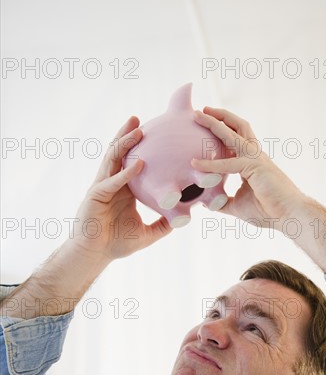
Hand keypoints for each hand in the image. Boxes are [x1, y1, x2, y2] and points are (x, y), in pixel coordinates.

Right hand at [73, 116, 171, 260]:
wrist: (95, 255)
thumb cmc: (116, 244)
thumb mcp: (147, 233)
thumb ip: (162, 226)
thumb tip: (182, 221)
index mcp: (123, 189)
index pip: (130, 163)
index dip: (138, 148)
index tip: (152, 134)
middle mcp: (112, 184)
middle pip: (119, 154)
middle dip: (127, 136)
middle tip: (138, 119)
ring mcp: (102, 187)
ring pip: (113, 160)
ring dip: (124, 143)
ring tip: (136, 128)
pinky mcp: (96, 196)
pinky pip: (112, 181)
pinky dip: (126, 173)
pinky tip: (139, 163)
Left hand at [193, 107, 325, 271]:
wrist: (290, 216)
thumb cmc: (269, 211)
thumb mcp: (238, 206)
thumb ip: (223, 202)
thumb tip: (208, 204)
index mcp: (252, 161)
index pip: (235, 140)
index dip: (221, 132)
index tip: (205, 126)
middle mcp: (255, 155)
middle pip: (236, 127)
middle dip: (219, 117)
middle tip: (200, 110)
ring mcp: (256, 158)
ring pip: (233, 134)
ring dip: (214, 124)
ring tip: (198, 114)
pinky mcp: (255, 167)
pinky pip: (228, 164)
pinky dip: (210, 164)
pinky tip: (195, 163)